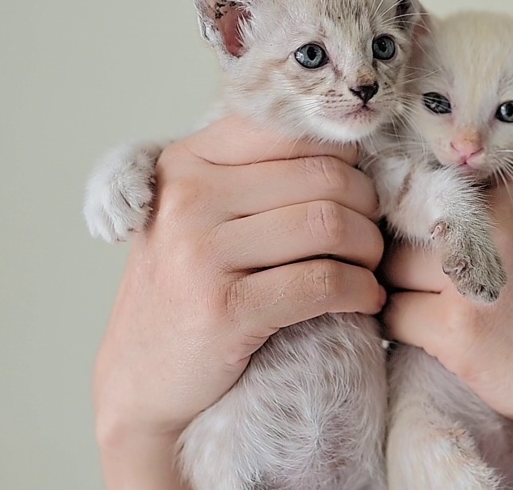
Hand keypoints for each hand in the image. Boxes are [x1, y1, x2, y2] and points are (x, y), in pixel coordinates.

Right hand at [93, 115, 385, 487]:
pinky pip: (324, 283)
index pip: (292, 130)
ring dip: (370, 249)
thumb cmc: (187, 291)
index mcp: (186, 162)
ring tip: (369, 268)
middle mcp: (188, 198)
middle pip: (325, 176)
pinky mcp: (225, 310)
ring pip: (331, 224)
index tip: (358, 190)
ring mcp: (200, 254)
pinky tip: (365, 300)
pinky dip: (361, 291)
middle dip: (368, 207)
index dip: (345, 157)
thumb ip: (254, 174)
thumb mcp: (200, 215)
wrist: (140, 381)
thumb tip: (349, 147)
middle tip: (372, 238)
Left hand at [381, 168, 512, 488]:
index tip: (438, 239)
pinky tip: (438, 338)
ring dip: (404, 290)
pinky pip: (394, 314)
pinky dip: (402, 329)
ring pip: (393, 267)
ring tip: (440, 313)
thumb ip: (506, 204)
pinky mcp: (459, 328)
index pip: (439, 177)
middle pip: (410, 221)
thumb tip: (424, 188)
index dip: (428, 210)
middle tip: (436, 284)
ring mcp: (478, 274)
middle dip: (411, 254)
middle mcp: (503, 220)